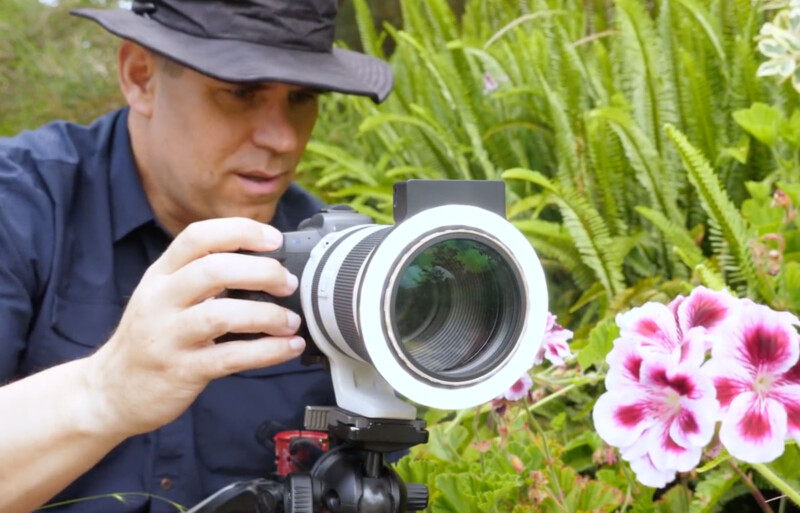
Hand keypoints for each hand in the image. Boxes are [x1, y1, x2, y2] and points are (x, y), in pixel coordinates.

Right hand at [83, 218, 304, 437]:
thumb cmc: (150, 338)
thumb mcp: (164, 297)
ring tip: (290, 321)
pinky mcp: (180, 371)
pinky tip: (288, 347)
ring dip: (267, 315)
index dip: (240, 231)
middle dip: (261, 272)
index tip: (274, 239)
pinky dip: (267, 351)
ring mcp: (167, 337)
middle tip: (288, 282)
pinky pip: (230, 357)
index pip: (198, 236)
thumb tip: (265, 265)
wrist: (110, 391)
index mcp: (160, 275)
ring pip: (221, 315)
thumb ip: (204, 278)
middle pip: (213, 270)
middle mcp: (160, 300)